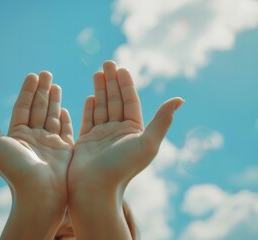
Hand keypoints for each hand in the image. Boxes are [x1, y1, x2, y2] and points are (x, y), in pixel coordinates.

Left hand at [0, 72, 73, 238]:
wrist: (40, 194)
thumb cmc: (15, 170)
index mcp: (17, 135)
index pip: (23, 107)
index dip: (27, 91)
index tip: (33, 75)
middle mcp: (33, 138)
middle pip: (38, 108)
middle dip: (43, 90)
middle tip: (47, 73)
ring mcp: (50, 144)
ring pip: (52, 116)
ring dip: (54, 100)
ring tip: (56, 84)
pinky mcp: (65, 150)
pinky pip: (65, 130)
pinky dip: (66, 119)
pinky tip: (65, 108)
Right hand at [68, 61, 183, 194]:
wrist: (95, 190)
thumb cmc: (122, 167)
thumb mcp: (147, 143)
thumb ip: (162, 120)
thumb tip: (180, 98)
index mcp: (133, 132)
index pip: (130, 102)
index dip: (126, 84)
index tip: (121, 68)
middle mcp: (118, 133)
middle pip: (115, 101)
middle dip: (111, 82)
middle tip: (107, 63)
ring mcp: (101, 137)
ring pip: (101, 108)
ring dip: (100, 90)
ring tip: (97, 73)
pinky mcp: (86, 142)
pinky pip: (88, 120)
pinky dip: (89, 108)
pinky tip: (90, 96)